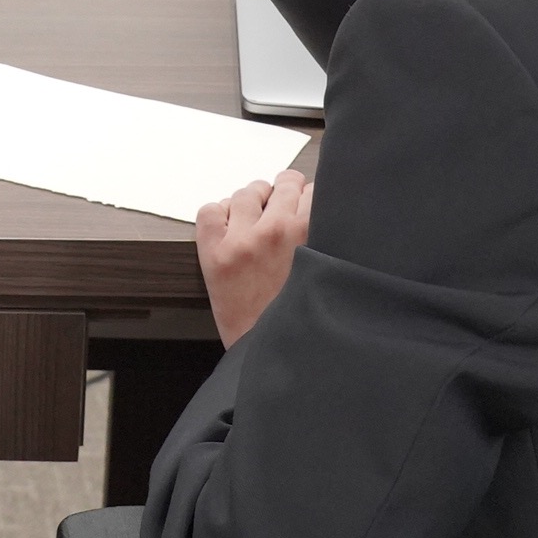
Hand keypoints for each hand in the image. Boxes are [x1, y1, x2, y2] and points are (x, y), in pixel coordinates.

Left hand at [195, 169, 311, 346]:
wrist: (269, 354)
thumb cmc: (300, 318)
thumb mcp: (325, 275)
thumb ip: (324, 240)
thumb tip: (317, 208)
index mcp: (312, 235)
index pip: (313, 191)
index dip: (308, 199)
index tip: (305, 206)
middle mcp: (278, 231)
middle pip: (284, 183)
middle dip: (285, 194)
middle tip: (280, 210)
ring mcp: (243, 239)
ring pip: (247, 193)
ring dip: (253, 202)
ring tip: (254, 219)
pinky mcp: (213, 251)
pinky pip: (211, 210)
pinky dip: (219, 214)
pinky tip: (228, 230)